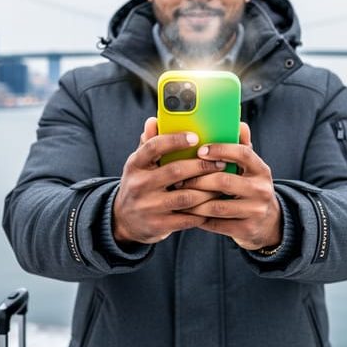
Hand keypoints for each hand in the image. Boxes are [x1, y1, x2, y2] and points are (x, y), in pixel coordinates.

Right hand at [113, 117, 226, 245]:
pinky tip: (214, 204)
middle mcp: (139, 184)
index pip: (154, 147)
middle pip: (175, 171)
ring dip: (208, 190)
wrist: (124, 220)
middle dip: (202, 166)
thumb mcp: (139, 164)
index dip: (175, 140)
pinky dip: (203, 211)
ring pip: (186, 197)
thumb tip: (154, 120)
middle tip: (220, 162)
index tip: (196, 137)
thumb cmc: (140, 184)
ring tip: (222, 183)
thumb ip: (149, 143)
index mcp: (135, 164)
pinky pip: (187, 218)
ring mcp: (148, 207)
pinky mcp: (158, 225)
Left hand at [177, 123, 281, 250]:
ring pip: (217, 205)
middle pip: (224, 181)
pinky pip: (216, 223)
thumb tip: (239, 123)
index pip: (243, 153)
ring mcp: (255, 211)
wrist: (268, 223)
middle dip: (198, 179)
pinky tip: (187, 212)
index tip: (200, 150)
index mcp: (261, 170)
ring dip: (194, 201)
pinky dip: (198, 218)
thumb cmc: (250, 188)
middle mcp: (261, 189)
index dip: (220, 149)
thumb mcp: (250, 169)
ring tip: (179, 196)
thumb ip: (242, 147)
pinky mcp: (247, 229)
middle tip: (179, 179)